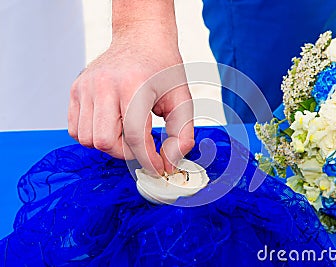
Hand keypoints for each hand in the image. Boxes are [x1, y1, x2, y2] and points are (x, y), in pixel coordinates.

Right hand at [68, 1, 193, 174]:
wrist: (141, 39)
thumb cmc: (163, 69)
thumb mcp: (183, 99)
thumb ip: (182, 133)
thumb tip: (170, 162)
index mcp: (134, 86)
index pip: (136, 137)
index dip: (149, 160)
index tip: (159, 168)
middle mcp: (104, 85)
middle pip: (105, 142)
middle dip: (127, 154)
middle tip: (142, 147)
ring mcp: (85, 86)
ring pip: (87, 139)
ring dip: (109, 146)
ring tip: (127, 133)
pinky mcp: (75, 89)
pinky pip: (75, 129)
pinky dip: (93, 136)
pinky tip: (111, 125)